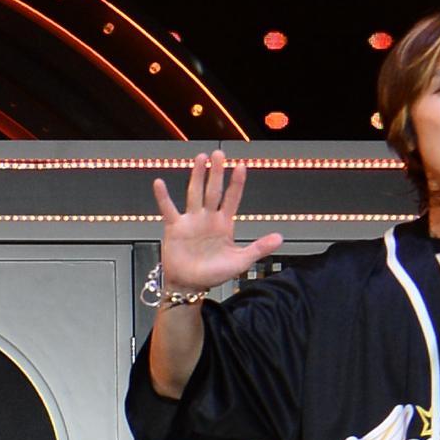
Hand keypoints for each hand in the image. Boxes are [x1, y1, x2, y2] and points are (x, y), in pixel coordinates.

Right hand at [149, 152, 283, 298]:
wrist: (190, 286)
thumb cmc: (214, 274)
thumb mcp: (240, 261)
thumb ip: (259, 248)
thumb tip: (280, 238)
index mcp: (224, 223)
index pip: (232, 198)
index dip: (237, 183)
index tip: (241, 166)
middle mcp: (208, 217)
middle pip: (213, 190)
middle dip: (217, 172)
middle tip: (219, 153)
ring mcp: (191, 220)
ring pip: (195, 193)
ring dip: (197, 176)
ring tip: (200, 158)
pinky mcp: (175, 227)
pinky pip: (168, 209)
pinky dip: (163, 196)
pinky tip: (159, 182)